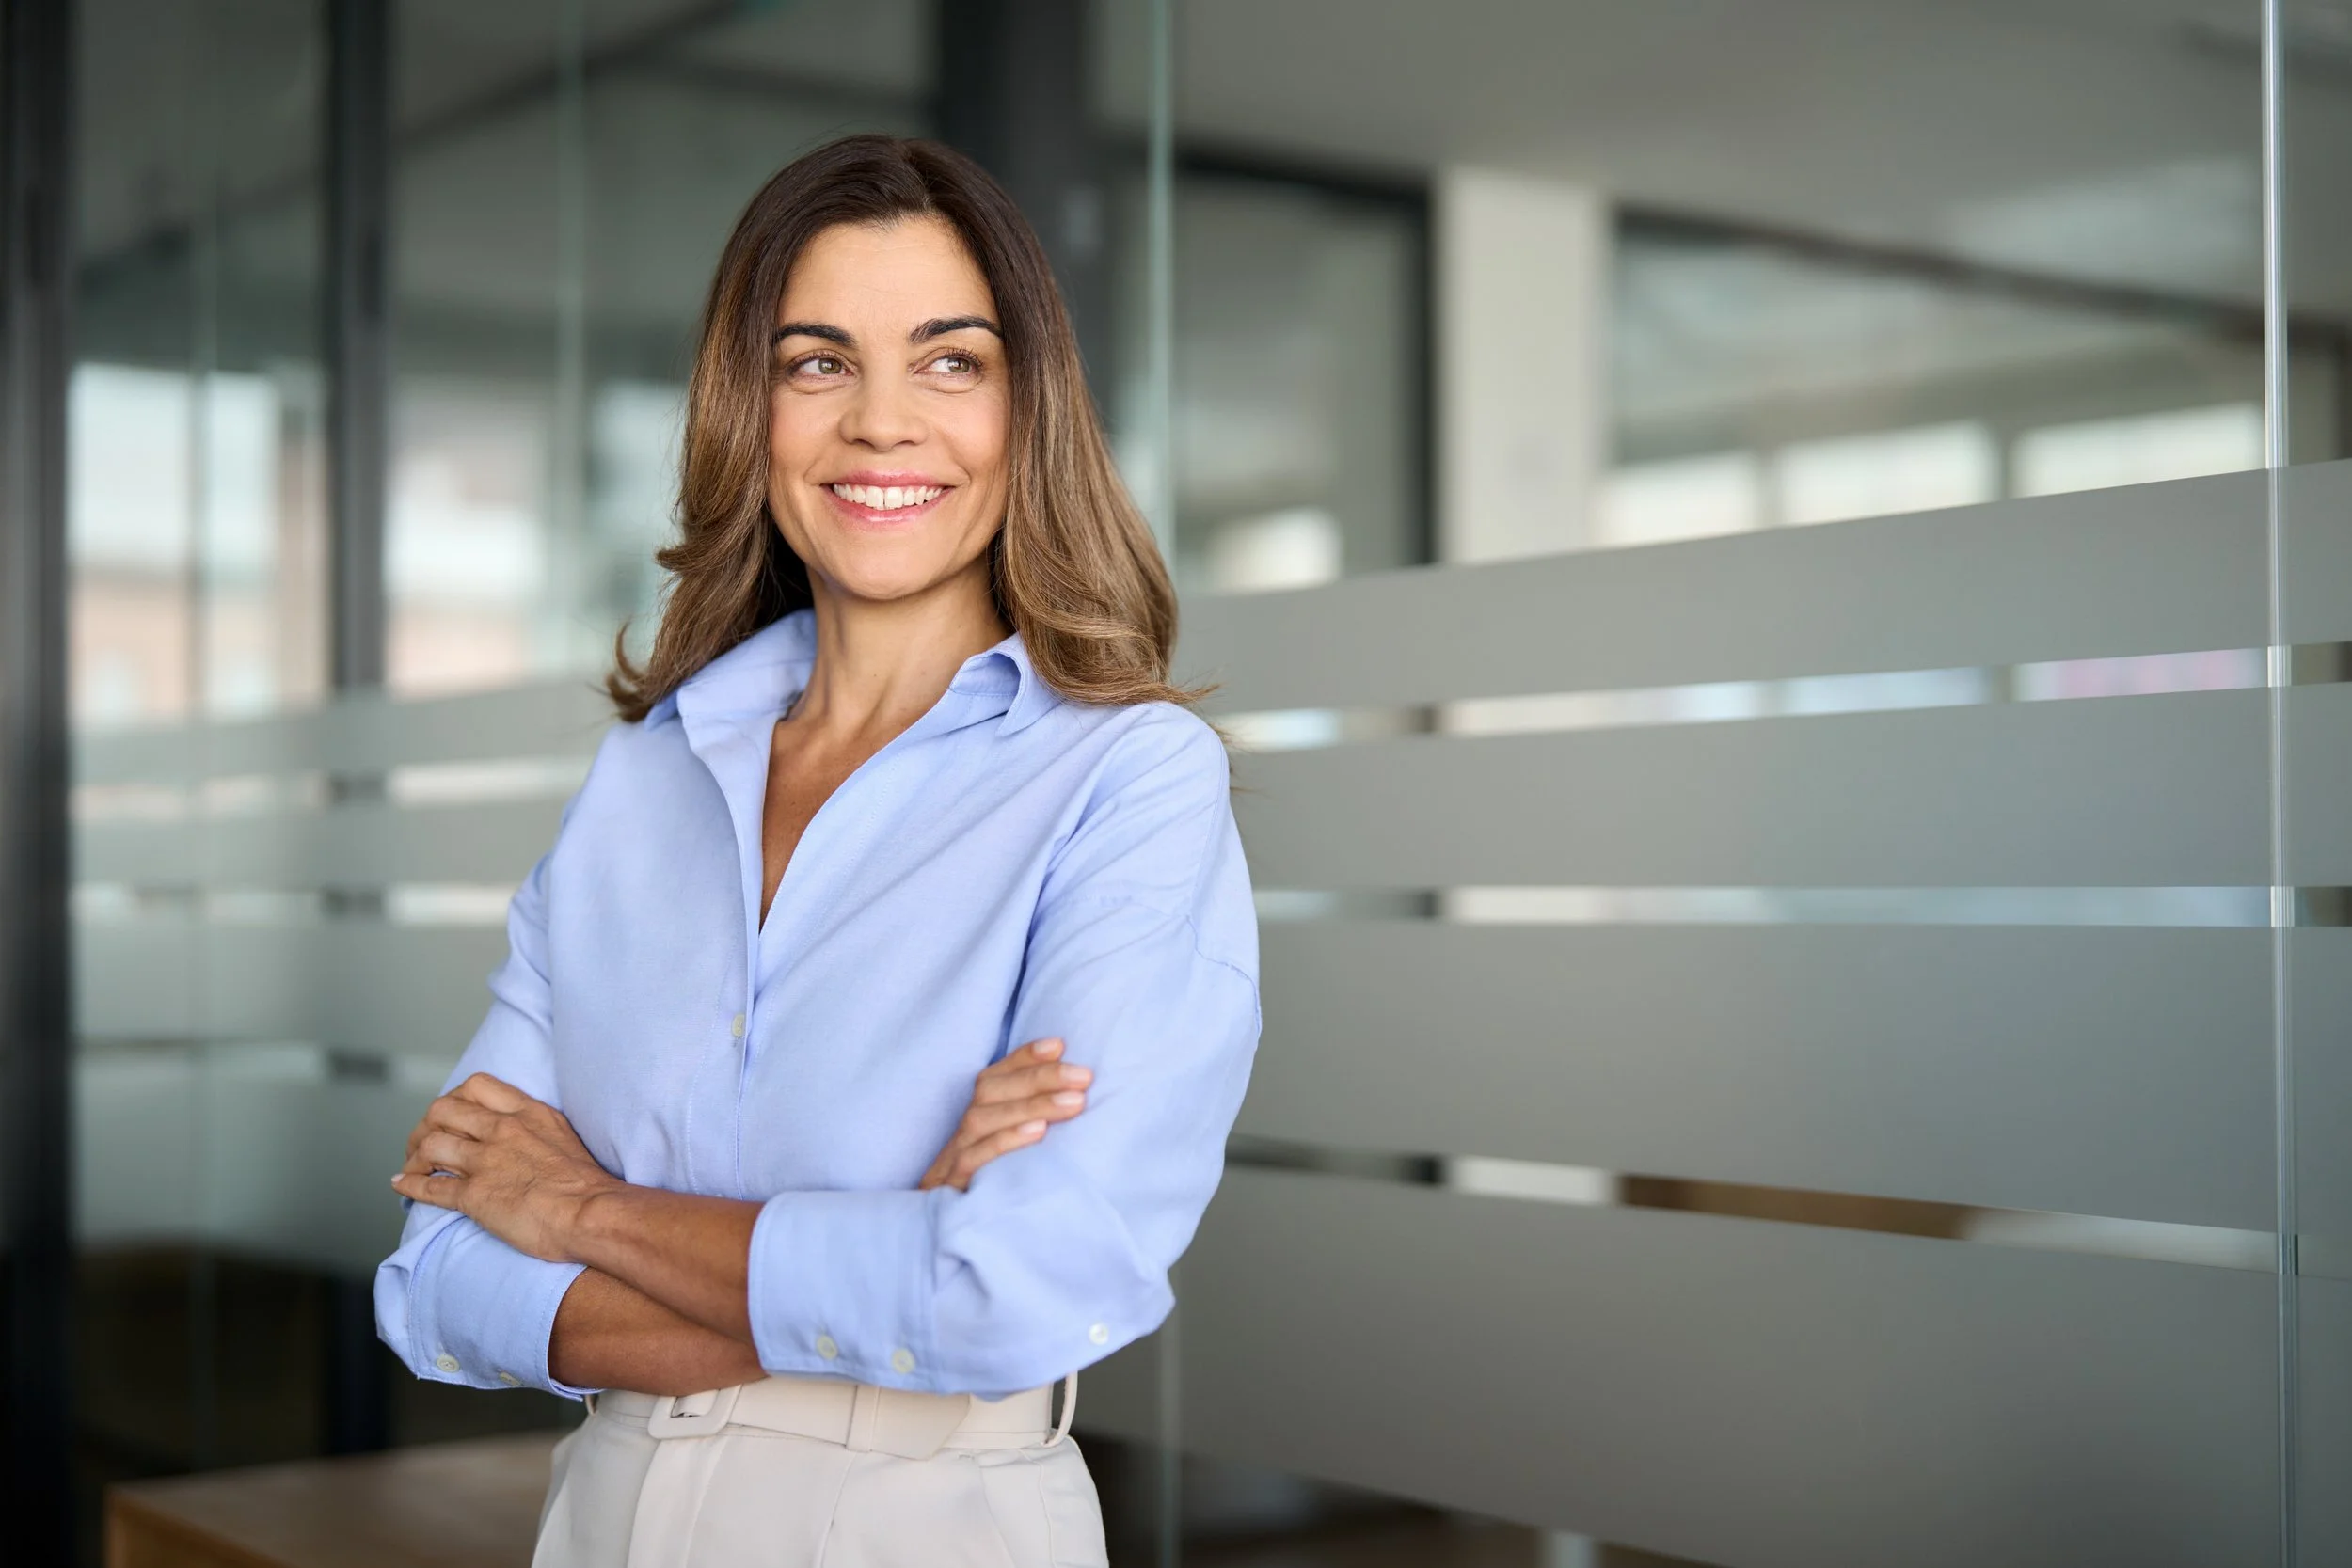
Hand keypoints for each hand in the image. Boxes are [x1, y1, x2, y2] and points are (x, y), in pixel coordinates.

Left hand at [392, 1074, 620, 1263]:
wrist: (592, 1213)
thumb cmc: (588, 1183)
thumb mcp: (563, 1136)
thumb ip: (536, 1129)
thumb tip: (522, 1137)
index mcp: (526, 1113)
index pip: (475, 1086)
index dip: (455, 1098)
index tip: (452, 1115)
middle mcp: (502, 1130)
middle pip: (443, 1110)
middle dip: (425, 1125)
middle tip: (423, 1142)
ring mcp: (486, 1162)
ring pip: (431, 1145)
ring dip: (415, 1157)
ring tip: (413, 1167)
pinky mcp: (474, 1196)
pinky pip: (430, 1186)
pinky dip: (410, 1185)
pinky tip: (401, 1186)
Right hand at [919, 1037, 1090, 1191]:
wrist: (946, 1238)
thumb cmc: (995, 1187)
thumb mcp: (1014, 1150)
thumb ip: (1036, 1121)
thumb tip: (1078, 1090)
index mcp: (977, 1118)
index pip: (995, 1076)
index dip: (1024, 1058)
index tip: (1058, 1046)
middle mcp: (962, 1132)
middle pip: (990, 1091)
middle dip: (1039, 1079)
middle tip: (1083, 1077)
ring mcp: (953, 1159)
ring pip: (982, 1120)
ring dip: (1029, 1106)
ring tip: (1072, 1102)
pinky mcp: (952, 1187)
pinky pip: (973, 1159)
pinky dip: (1005, 1142)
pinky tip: (1037, 1133)